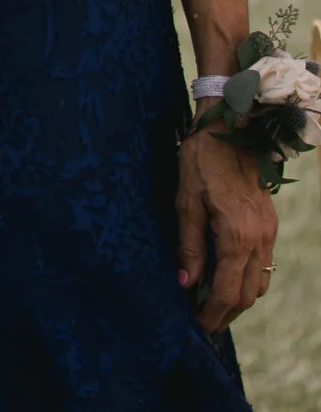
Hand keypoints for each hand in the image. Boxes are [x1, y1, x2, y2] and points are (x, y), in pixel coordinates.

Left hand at [178, 127, 276, 334]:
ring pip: (260, 283)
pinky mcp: (270, 226)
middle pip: (247, 294)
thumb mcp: (186, 201)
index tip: (200, 324)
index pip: (228, 291)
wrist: (232, 132)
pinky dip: (249, 280)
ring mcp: (268, 233)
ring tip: (215, 304)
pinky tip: (230, 277)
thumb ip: (189, 245)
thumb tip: (186, 284)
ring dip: (240, 299)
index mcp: (236, 235)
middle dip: (227, 313)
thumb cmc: (201, 162)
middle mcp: (258, 240)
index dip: (214, 313)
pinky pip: (264, 265)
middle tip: (205, 320)